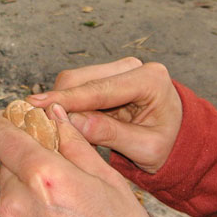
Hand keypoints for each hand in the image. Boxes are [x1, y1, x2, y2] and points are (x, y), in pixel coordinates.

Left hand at [0, 106, 152, 216]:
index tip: (9, 120)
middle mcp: (17, 202)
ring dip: (25, 196)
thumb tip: (55, 116)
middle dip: (26, 167)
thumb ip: (74, 143)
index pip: (2, 134)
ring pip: (8, 197)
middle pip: (8, 167)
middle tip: (55, 178)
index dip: (3, 123)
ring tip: (60, 214)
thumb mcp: (107, 180)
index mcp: (42, 176)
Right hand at [27, 57, 181, 173]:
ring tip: (60, 130)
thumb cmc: (168, 146)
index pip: (100, 89)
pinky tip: (66, 123)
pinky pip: (76, 87)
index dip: (67, 99)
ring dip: (63, 104)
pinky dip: (68, 105)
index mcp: (150, 80)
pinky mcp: (106, 77)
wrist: (179, 139)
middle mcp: (132, 67)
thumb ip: (110, 134)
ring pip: (74, 80)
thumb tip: (71, 122)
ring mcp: (118, 69)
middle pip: (81, 78)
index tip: (37, 106)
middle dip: (60, 102)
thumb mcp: (146, 149)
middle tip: (43, 127)